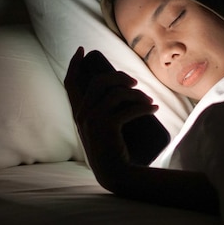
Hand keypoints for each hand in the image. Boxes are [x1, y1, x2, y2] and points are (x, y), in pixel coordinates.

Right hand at [64, 47, 157, 187]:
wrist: (116, 174)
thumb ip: (100, 113)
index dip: (74, 64)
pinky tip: (154, 108)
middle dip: (119, 76)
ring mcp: (93, 121)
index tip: (82, 50)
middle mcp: (82, 115)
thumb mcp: (100, 129)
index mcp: (78, 113)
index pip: (69, 83)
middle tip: (134, 82)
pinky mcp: (107, 127)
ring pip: (117, 94)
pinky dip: (145, 107)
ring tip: (149, 99)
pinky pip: (129, 108)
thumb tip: (118, 90)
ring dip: (137, 94)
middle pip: (99, 82)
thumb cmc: (112, 151)